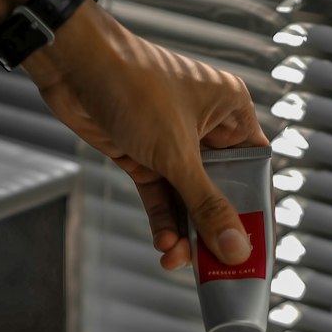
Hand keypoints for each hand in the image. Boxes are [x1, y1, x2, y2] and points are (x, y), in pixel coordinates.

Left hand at [23, 1, 270, 270]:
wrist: (74, 65)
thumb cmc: (135, 88)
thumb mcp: (177, 155)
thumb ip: (206, 205)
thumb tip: (235, 249)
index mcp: (232, 113)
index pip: (255, 172)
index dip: (256, 213)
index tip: (255, 250)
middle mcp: (208, 128)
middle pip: (221, 191)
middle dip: (214, 229)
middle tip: (214, 267)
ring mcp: (175, 144)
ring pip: (189, 199)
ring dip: (184, 231)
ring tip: (176, 259)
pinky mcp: (145, 155)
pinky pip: (162, 196)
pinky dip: (163, 220)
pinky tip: (163, 244)